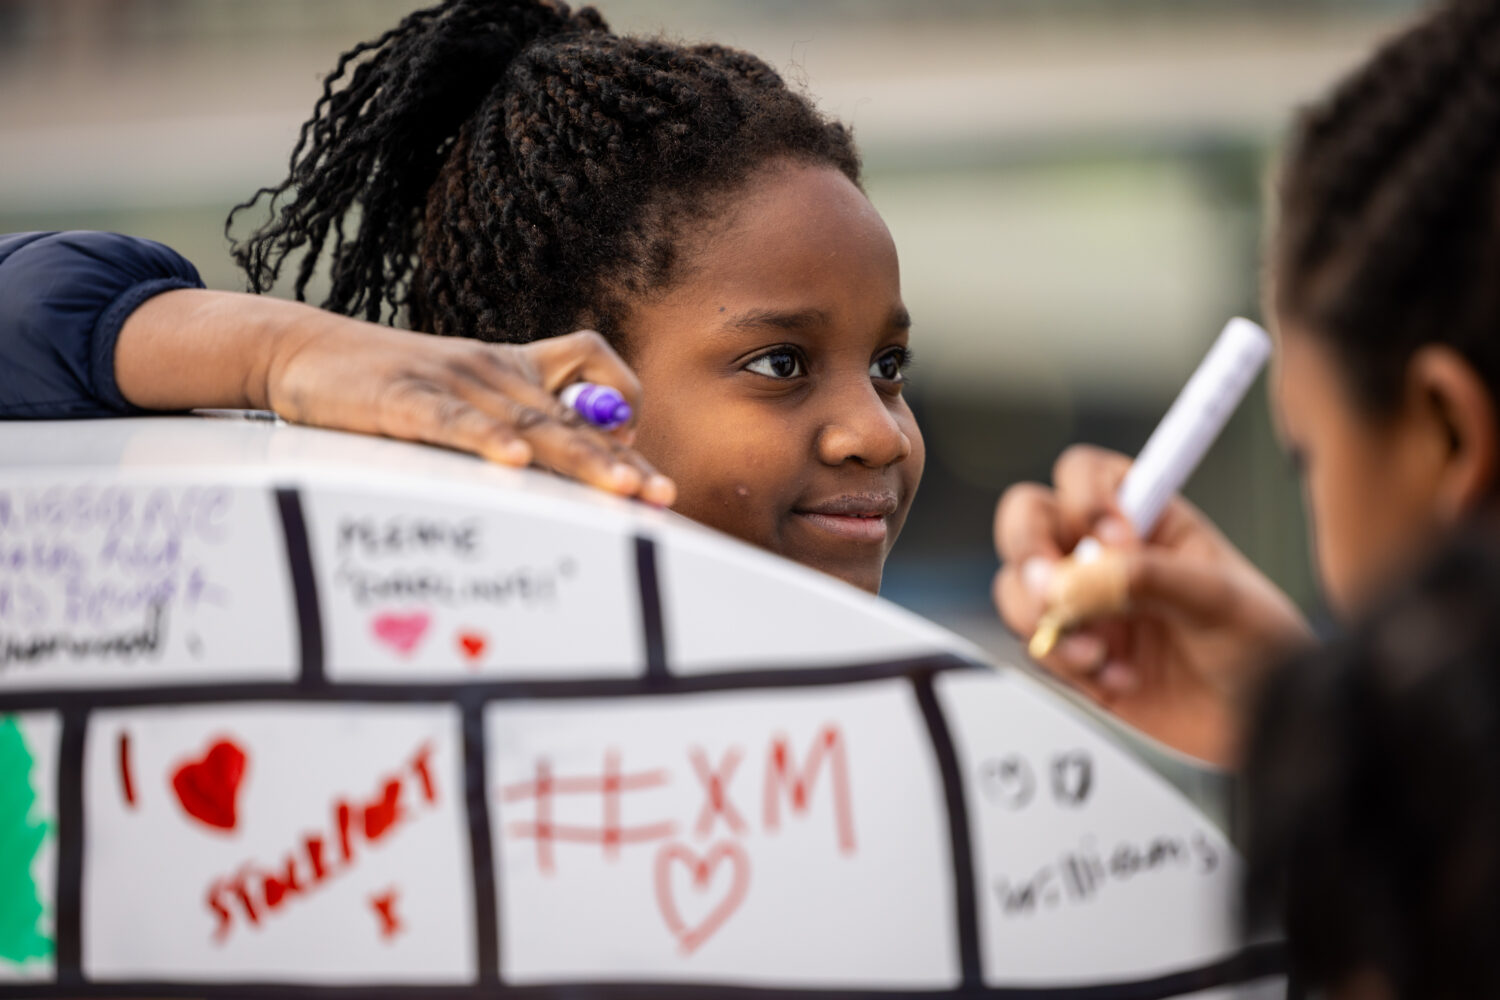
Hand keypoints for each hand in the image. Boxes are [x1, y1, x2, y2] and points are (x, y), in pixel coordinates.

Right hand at [116, 290, 674, 503]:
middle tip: (660, 498)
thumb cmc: (386, 385)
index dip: (626, 421)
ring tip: (620, 489)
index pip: (593, 380)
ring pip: (528, 422)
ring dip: (578, 459)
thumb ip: (512, 422)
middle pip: (572, 418)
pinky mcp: (403, 396)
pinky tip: (513, 462)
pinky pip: (453, 420)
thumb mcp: (461, 395)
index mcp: (511, 369)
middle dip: (620, 462)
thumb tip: (558, 471)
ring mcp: (451, 381)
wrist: (301, 349)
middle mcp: (492, 372)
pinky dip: (485, 439)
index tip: (643, 471)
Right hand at [993, 445, 1311, 765]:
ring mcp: (1084, 603)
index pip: (1085, 474)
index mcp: (1147, 518)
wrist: (1261, 730)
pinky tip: (1115, 675)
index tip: (1112, 538)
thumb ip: (1151, 577)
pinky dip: (1065, 660)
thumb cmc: (1260, 650)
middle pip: (1028, 518)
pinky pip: (1036, 643)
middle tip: (1053, 584)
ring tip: (1095, 647)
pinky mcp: (1072, 654)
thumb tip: (1083, 574)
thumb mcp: (1219, 599)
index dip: (1084, 497)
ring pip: (1019, 583)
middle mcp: (1105, 554)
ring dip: (1043, 613)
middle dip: (1029, 547)